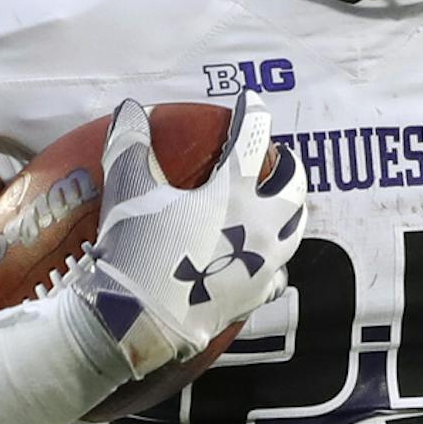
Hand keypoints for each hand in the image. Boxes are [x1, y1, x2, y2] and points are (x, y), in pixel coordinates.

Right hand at [77, 94, 305, 379]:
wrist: (140, 321)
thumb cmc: (135, 250)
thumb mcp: (127, 189)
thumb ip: (131, 143)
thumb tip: (130, 109)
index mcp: (236, 191)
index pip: (254, 137)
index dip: (252, 112)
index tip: (248, 102)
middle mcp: (262, 224)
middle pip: (293, 185)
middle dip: (288, 165)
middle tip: (278, 157)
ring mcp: (265, 263)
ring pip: (294, 229)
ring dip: (291, 210)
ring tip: (281, 203)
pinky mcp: (256, 295)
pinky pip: (277, 273)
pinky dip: (273, 260)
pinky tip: (262, 260)